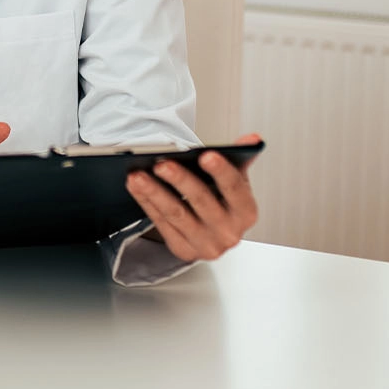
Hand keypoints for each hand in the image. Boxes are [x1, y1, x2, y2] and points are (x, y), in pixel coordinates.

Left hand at [124, 132, 261, 261]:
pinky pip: (162, 224)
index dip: (221, 172)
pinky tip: (137, 187)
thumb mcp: (236, 180)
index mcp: (246, 212)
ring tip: (138, 175)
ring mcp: (205, 244)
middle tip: (162, 163)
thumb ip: (241, 157)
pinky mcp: (184, 250)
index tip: (206, 155)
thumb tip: (251, 139)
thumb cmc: (224, 202)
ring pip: (176, 214)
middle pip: (202, 201)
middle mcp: (228, 232)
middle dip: (180, 180)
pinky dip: (147, 203)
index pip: (235, 189)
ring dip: (155, 192)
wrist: (215, 234)